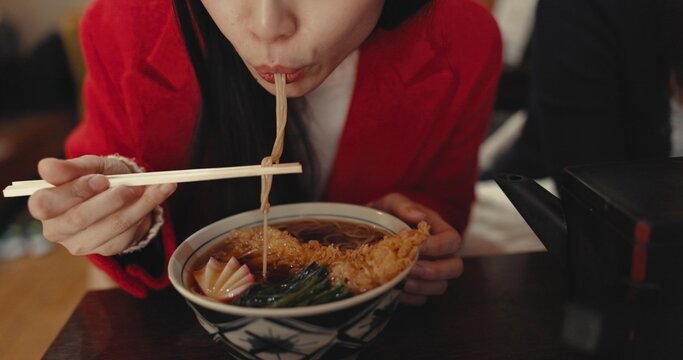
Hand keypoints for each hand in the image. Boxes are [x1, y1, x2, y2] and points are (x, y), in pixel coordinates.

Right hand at [27, 155, 176, 255]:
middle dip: (112, 198)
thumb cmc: (98, 176)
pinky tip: (155, 198)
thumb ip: (70, 167)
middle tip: (135, 184)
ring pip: (111, 226)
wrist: (121, 190)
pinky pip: (128, 234)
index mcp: (44, 205)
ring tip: (156, 187)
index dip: (75, 191)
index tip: (102, 179)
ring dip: (139, 204)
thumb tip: (45, 167)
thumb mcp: (88, 165)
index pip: (46, 204)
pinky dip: (145, 212)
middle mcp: (57, 230)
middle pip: (80, 218)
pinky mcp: (106, 250)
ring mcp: (81, 244)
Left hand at [368, 193, 463, 305]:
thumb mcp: (391, 204)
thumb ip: (403, 206)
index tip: (419, 247)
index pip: (453, 240)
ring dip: (421, 286)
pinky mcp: (417, 288)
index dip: (440, 247)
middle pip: (455, 268)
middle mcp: (439, 254)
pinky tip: (395, 289)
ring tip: (400, 280)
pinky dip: (409, 297)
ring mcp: (430, 272)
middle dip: (435, 271)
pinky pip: (421, 299)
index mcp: (438, 231)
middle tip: (412, 268)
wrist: (366, 232)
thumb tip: (419, 216)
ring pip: (440, 287)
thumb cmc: (385, 214)